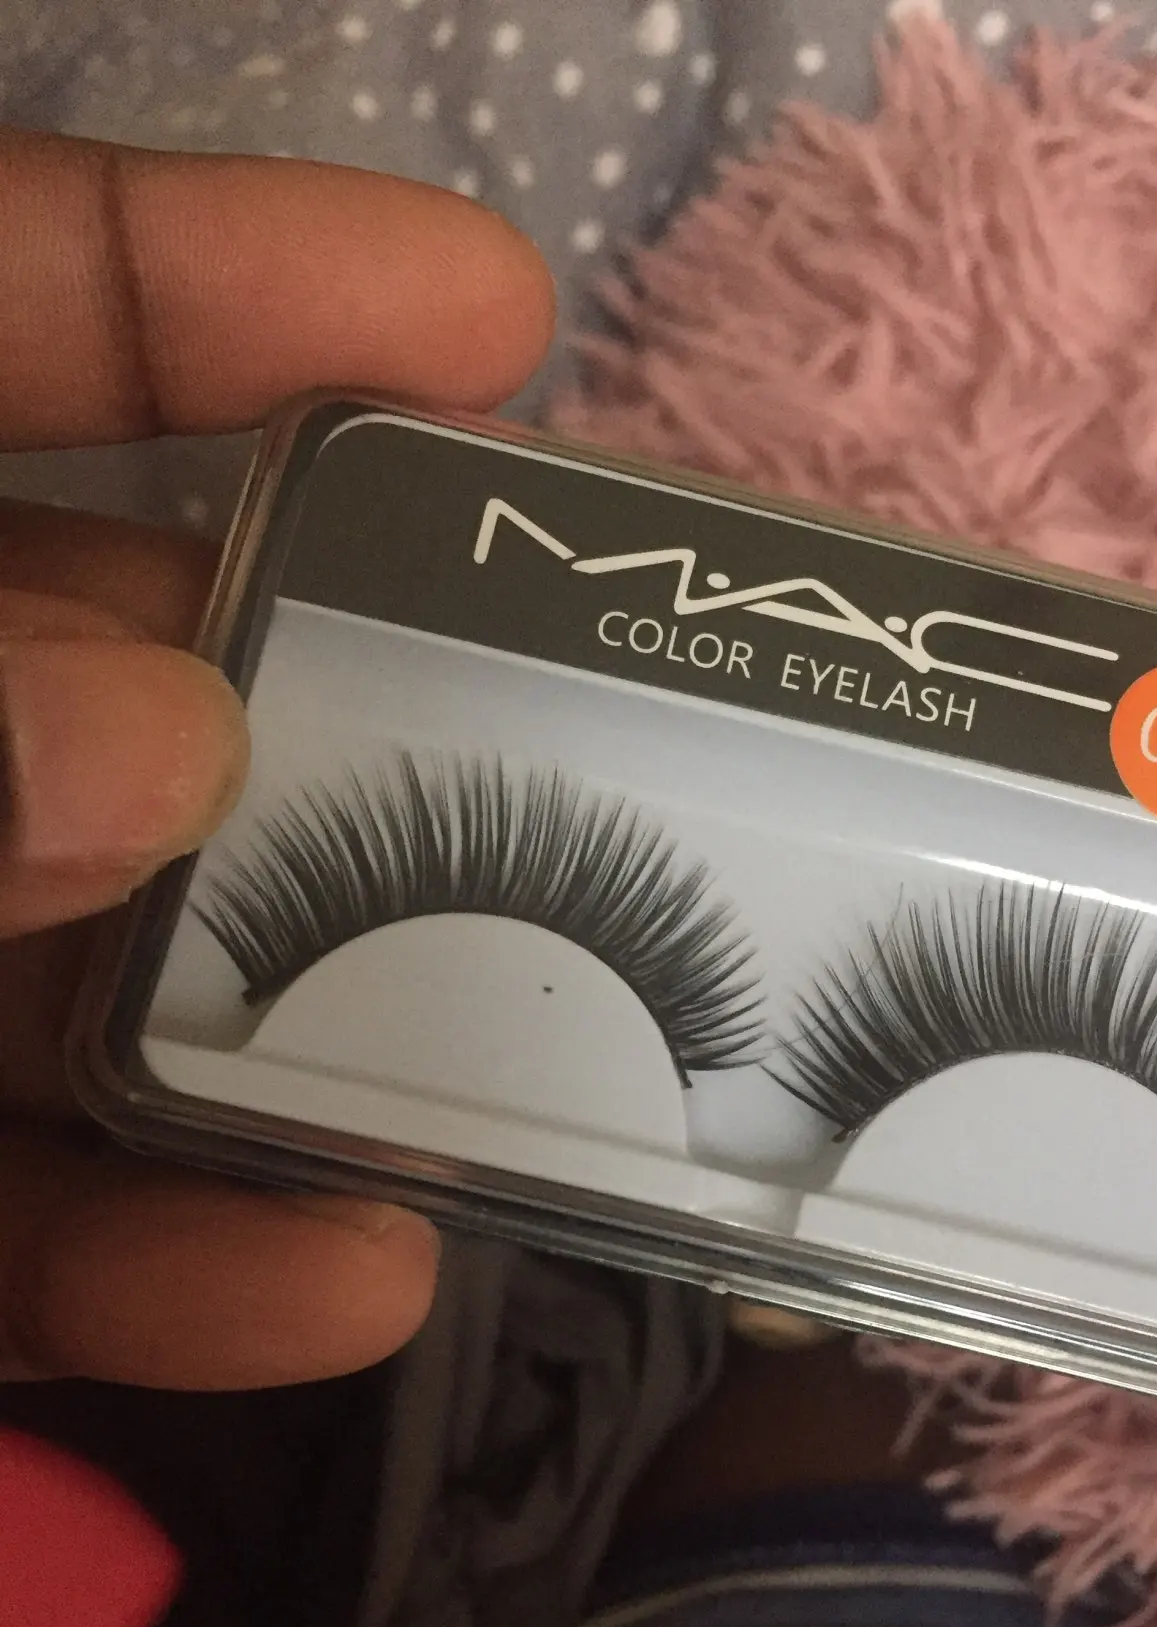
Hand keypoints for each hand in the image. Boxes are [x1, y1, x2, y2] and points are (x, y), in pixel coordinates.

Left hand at [0, 130, 553, 1388]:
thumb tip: (158, 736)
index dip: (218, 285)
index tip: (489, 319)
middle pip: (103, 677)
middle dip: (329, 711)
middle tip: (576, 750)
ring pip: (100, 975)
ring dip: (309, 1027)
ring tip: (533, 1061)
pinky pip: (16, 1230)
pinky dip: (162, 1272)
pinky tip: (342, 1285)